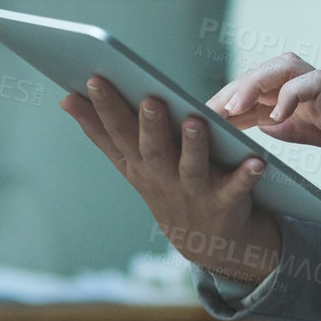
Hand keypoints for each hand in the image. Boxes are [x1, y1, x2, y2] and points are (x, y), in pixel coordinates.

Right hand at [62, 77, 282, 284]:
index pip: (118, 132)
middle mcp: (163, 178)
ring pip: (193, 167)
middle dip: (151, 125)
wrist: (205, 242)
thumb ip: (100, 132)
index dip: (105, 107)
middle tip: (151, 98)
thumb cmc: (164, 187)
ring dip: (194, 145)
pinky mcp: (227, 203)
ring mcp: (195, 192)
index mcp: (138, 163)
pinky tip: (256, 161)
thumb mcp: (130, 163)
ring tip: (195, 120)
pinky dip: (246, 176)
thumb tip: (65, 97)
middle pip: (154, 149)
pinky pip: (238, 188)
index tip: (95, 78)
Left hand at [206, 52, 320, 179]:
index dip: (223, 102)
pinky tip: (274, 116)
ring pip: (280, 69)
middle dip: (230, 90)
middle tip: (206, 110)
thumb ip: (287, 127)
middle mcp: (302, 82)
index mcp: (292, 93)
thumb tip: (259, 125)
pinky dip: (290, 96)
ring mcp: (319, 82)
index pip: (250, 91)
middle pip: (258, 74)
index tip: (197, 118)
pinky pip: (310, 84)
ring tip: (233, 107)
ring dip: (253, 85)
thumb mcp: (311, 135)